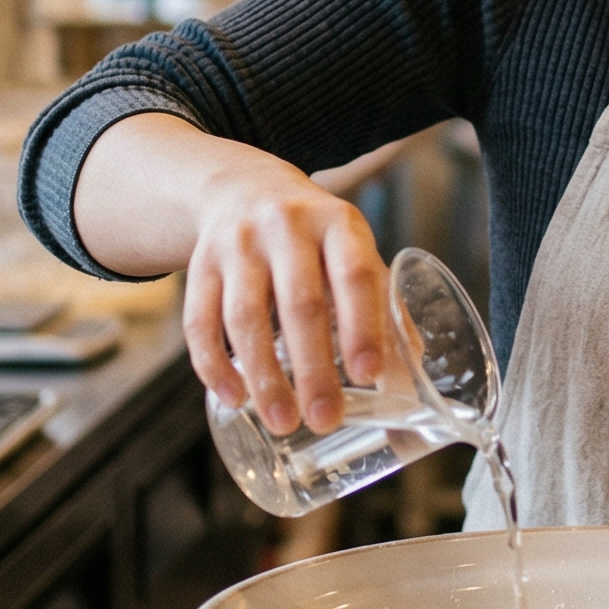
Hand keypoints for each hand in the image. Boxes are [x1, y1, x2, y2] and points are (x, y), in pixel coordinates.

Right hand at [77, 113, 389, 435]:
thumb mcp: (352, 252)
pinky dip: (214, 364)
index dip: (362, 326)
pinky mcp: (200, 263)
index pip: (354, 275)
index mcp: (338, 223)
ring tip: (283, 421)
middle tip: (324, 419)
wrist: (244, 187)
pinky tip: (234, 398)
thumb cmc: (315, 239)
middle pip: (300, 304)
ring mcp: (238, 243)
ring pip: (245, 317)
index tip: (368, 376)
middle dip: (313, 369)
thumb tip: (408, 380)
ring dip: (264, 377)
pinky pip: (200, 320)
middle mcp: (286, 226)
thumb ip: (381, 307)